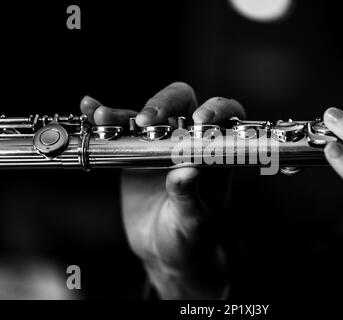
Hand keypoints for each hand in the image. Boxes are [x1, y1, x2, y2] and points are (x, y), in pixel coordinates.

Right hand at [79, 82, 244, 298]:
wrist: (162, 247)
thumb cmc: (188, 235)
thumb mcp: (191, 220)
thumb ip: (189, 196)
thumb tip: (187, 171)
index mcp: (213, 155)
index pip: (224, 119)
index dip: (217, 111)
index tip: (200, 121)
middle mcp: (188, 142)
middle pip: (182, 104)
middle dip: (164, 104)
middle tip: (146, 121)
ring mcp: (159, 144)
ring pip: (145, 115)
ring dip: (123, 112)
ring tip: (103, 118)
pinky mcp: (134, 151)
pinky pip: (119, 129)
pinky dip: (105, 117)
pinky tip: (90, 108)